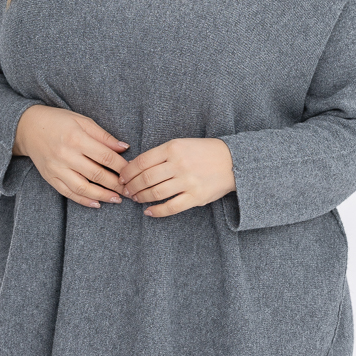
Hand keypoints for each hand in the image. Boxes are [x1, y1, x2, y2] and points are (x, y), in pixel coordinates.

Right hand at [13, 105, 130, 208]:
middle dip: (116, 185)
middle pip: (96, 174)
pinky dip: (83, 200)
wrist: (27, 127)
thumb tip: (124, 148)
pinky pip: (68, 192)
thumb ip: (103, 136)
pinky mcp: (50, 177)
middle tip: (130, 191)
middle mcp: (66, 155)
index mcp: (76, 138)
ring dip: (102, 195)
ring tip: (116, 199)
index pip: (105, 156)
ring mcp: (56, 168)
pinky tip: (96, 203)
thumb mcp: (82, 121)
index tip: (133, 172)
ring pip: (83, 187)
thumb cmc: (58, 121)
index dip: (122, 166)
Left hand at [118, 138, 236, 217]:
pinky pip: (171, 207)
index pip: (142, 162)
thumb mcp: (182, 144)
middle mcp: (179, 164)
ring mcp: (187, 181)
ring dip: (141, 198)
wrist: (233, 161)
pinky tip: (149, 212)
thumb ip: (161, 154)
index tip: (122, 178)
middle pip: (146, 179)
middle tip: (126, 191)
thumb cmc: (204, 152)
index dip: (128, 172)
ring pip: (155, 193)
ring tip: (136, 199)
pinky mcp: (196, 197)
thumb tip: (137, 168)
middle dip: (132, 187)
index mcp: (173, 148)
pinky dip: (157, 211)